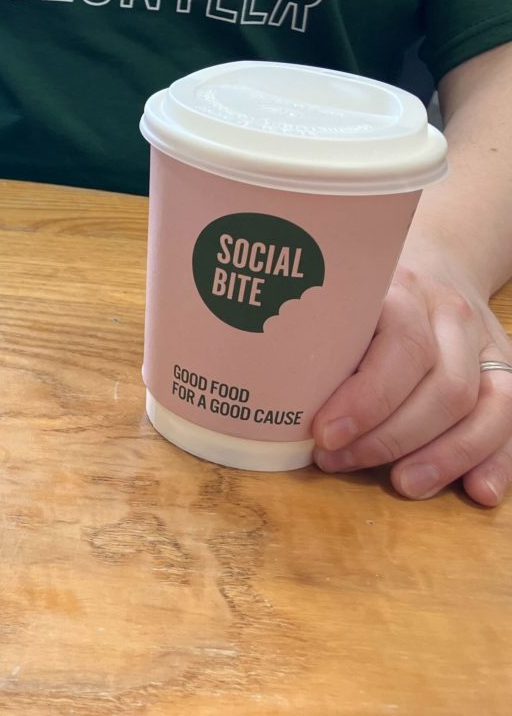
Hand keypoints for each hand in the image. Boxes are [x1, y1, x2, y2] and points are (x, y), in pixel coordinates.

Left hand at [312, 260, 511, 505]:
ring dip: (442, 457)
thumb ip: (313, 339)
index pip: (402, 349)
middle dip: (391, 437)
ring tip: (400, 485)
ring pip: (485, 406)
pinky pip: (510, 419)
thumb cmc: (360, 295)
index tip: (323, 434)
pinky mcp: (503, 369)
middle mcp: (450, 314)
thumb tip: (265, 406)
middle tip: (339, 462)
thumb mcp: (332, 300)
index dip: (367, 400)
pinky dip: (496, 460)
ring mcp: (483, 342)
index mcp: (402, 291)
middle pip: (445, 388)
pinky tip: (477, 491)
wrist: (432, 260)